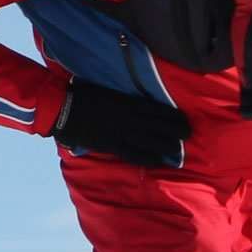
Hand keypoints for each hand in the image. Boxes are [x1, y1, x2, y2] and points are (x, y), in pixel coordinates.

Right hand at [48, 80, 189, 167]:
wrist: (63, 109)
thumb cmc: (84, 94)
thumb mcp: (108, 90)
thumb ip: (125, 98)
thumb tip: (139, 103)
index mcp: (128, 102)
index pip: (157, 110)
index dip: (172, 116)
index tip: (184, 119)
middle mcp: (129, 118)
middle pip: (159, 126)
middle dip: (175, 131)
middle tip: (187, 134)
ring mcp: (121, 133)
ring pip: (150, 141)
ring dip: (166, 145)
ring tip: (177, 149)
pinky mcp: (112, 145)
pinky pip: (134, 154)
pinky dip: (148, 158)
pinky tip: (158, 161)